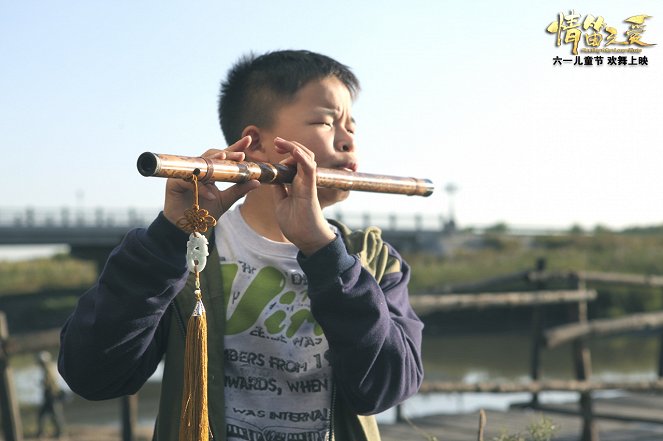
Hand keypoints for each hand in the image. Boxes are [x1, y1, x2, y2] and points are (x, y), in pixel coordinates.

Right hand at [163, 136, 259, 229]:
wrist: (187, 227)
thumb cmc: (204, 212)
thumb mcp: (226, 200)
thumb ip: (239, 190)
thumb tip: (257, 182)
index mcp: (211, 171)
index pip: (224, 157)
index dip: (235, 148)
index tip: (248, 140)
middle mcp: (198, 169)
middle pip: (212, 156)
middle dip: (227, 154)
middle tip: (240, 154)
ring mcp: (185, 174)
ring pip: (200, 163)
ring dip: (213, 161)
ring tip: (225, 160)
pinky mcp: (174, 182)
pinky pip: (190, 181)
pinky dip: (202, 188)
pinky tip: (212, 196)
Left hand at [272, 137, 334, 255]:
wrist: (307, 240)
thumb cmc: (296, 225)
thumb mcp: (281, 203)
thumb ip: (279, 189)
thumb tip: (271, 177)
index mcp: (298, 184)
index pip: (295, 161)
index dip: (286, 152)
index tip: (275, 147)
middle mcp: (304, 181)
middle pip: (302, 155)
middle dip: (289, 145)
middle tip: (276, 142)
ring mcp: (308, 183)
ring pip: (306, 157)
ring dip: (293, 147)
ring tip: (280, 142)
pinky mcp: (310, 189)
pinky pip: (308, 168)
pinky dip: (300, 157)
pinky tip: (292, 150)